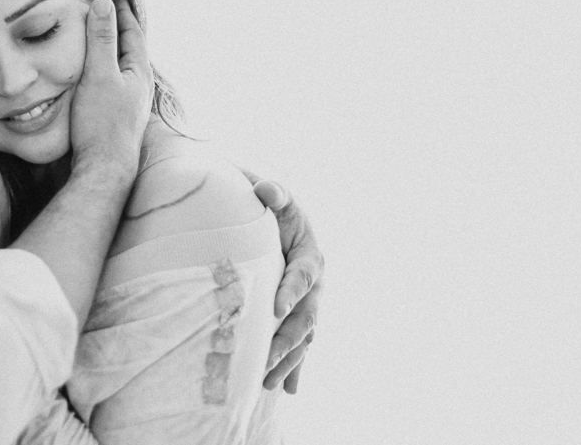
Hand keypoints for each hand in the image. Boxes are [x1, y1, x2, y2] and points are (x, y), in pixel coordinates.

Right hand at [68, 0, 152, 178]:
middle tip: (108, 8)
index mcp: (139, 72)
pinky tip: (95, 74)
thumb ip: (101, 40)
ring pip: (122, 65)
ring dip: (112, 47)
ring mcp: (130, 102)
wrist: (104, 168)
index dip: (123, 11)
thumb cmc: (101, 123)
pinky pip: (114, 80)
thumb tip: (104, 3)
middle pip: (130, 47)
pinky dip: (105, 67)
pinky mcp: (118, 115)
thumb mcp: (99, 75)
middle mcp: (140, 86)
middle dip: (119, 26)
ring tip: (101, 35)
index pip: (133, 32)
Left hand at [250, 179, 323, 392]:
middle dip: (287, 339)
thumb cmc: (274, 208)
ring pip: (304, 336)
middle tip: (267, 358)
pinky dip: (295, 368)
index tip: (275, 309)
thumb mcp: (277, 197)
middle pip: (305, 316)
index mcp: (310, 255)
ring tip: (269, 382)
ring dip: (289, 360)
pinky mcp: (300, 316)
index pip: (301, 276)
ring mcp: (310, 303)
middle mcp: (315, 284)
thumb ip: (273, 193)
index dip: (291, 292)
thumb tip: (265, 189)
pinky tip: (287, 390)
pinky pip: (300, 345)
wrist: (278, 220)